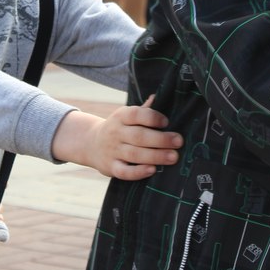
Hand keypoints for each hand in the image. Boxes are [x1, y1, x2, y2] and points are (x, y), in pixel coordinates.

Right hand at [51, 95, 182, 180]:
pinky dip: (138, 172)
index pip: (136, 114)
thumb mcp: (126, 116)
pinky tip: (152, 170)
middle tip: (179, 141)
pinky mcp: (111, 167)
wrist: (91, 144)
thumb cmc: (119, 128)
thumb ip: (143, 110)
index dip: (152, 117)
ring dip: (156, 156)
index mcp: (121, 117)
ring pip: (134, 154)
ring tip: (173, 157)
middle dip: (160, 139)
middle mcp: (116, 133)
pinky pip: (124, 171)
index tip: (167, 122)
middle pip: (139, 136)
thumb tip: (158, 96)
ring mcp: (113, 151)